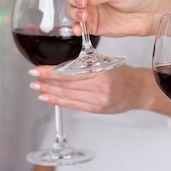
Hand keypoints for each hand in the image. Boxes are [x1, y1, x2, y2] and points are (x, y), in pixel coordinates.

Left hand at [28, 65, 170, 116]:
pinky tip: (47, 97)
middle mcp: (99, 87)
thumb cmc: (121, 73)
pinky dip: (58, 101)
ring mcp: (97, 100)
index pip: (69, 72)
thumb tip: (60, 62)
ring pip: (67, 95)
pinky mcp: (96, 109)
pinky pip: (73, 104)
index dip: (50, 72)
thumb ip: (85, 62)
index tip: (36, 70)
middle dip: (46, 81)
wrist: (137, 90)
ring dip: (49, 92)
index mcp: (101, 71)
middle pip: (66, 84)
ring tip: (36, 88)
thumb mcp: (105, 61)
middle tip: (32, 78)